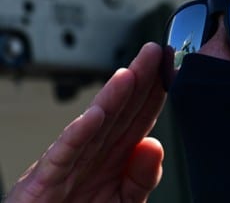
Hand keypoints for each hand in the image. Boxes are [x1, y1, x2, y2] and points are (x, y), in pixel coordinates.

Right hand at [5, 42, 166, 202]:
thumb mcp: (124, 201)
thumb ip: (142, 177)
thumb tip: (154, 143)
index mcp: (114, 156)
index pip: (139, 118)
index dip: (154, 93)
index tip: (170, 68)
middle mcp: (93, 152)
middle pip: (120, 111)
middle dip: (138, 81)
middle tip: (153, 52)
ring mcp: (70, 163)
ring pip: (95, 125)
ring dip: (112, 99)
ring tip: (130, 74)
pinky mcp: (47, 180)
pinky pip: (65, 154)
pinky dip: (79, 134)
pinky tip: (94, 115)